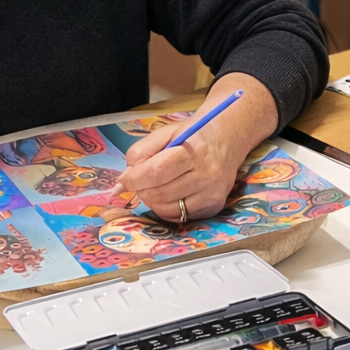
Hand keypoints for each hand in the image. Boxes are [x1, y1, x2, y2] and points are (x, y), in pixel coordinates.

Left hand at [115, 74, 277, 222]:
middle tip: (135, 183)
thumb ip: (141, 151)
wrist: (227, 140)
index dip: (135, 179)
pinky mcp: (214, 206)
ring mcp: (212, 193)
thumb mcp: (166, 133)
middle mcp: (206, 174)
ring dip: (151, 201)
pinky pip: (180, 216)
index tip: (122, 181)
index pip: (157, 171)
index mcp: (194, 151)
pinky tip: (166, 195)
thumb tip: (123, 179)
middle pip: (161, 193)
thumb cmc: (193, 135)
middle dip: (141, 190)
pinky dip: (166, 209)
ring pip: (169, 209)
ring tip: (151, 188)